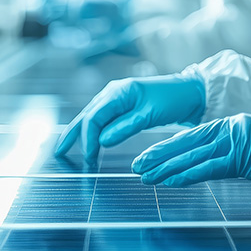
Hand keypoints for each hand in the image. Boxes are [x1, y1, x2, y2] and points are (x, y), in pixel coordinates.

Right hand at [54, 74, 205, 164]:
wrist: (190, 91)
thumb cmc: (173, 100)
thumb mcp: (150, 115)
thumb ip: (125, 127)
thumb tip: (101, 141)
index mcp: (118, 92)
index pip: (94, 118)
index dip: (88, 140)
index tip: (90, 159)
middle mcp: (112, 93)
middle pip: (86, 116)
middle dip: (72, 135)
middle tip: (60, 154)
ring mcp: (115, 98)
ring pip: (90, 117)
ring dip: (78, 133)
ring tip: (64, 149)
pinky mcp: (122, 105)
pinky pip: (100, 118)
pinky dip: (91, 130)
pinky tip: (87, 141)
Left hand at [131, 114, 250, 186]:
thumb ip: (238, 157)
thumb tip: (217, 169)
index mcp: (236, 125)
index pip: (196, 136)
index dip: (171, 146)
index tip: (150, 156)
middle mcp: (233, 127)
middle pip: (189, 142)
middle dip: (160, 155)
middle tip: (136, 165)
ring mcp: (240, 138)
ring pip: (194, 152)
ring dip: (167, 165)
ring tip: (145, 175)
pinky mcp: (247, 153)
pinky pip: (210, 165)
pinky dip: (187, 173)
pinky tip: (170, 181)